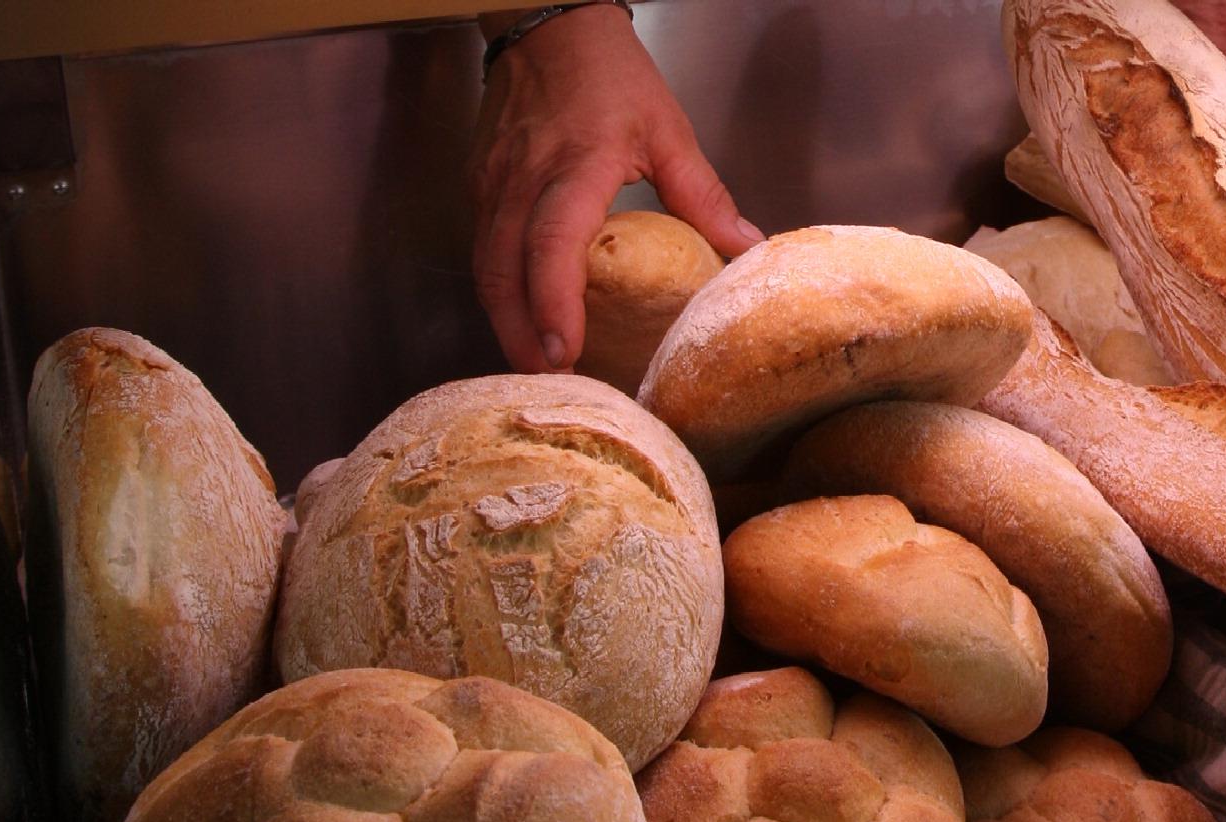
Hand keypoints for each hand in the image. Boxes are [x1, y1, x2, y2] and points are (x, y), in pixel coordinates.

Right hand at [471, 5, 761, 371]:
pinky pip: (483, 249)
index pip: (552, 244)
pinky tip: (524, 318)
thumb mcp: (668, 130)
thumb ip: (704, 196)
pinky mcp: (481, 186)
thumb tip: (745, 249)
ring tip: (538, 363)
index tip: (566, 349)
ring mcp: (492, 184)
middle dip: (522, 333)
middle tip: (551, 381)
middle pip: (504, 272)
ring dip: (506, 320)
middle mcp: (522, 181)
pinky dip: (501, 291)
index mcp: (573, 167)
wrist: (549, 24)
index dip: (554, 302)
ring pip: (485, 266)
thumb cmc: (608, 72)